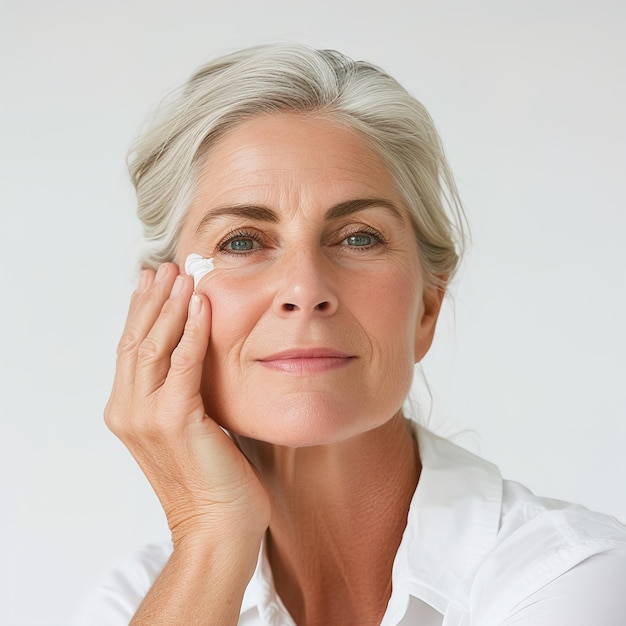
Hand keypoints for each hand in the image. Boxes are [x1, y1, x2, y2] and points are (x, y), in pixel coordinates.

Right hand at [104, 263, 269, 547]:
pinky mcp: (175, 420)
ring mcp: (147, 417)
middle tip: (167, 267)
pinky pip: (183, 363)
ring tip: (182, 276)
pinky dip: (192, 330)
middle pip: (137, 341)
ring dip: (170, 306)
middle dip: (152, 300)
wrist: (218, 525)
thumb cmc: (211, 477)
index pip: (131, 350)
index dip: (141, 312)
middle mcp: (129, 411)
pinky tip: (200, 305)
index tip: (152, 281)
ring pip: (154, 346)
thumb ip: (180, 391)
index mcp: (128, 411)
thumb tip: (192, 353)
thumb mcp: (188, 425)